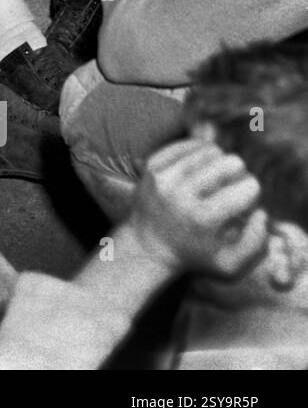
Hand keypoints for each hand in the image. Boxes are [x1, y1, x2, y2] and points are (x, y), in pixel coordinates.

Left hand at [128, 138, 267, 278]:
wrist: (147, 245)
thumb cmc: (195, 254)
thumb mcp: (230, 263)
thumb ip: (256, 242)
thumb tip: (260, 212)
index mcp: (203, 218)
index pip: (247, 187)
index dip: (253, 191)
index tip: (246, 199)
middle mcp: (181, 195)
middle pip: (230, 162)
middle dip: (239, 173)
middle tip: (231, 185)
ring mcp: (163, 177)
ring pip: (209, 150)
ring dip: (219, 161)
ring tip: (216, 176)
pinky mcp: (152, 166)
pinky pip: (187, 144)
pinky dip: (200, 151)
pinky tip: (202, 164)